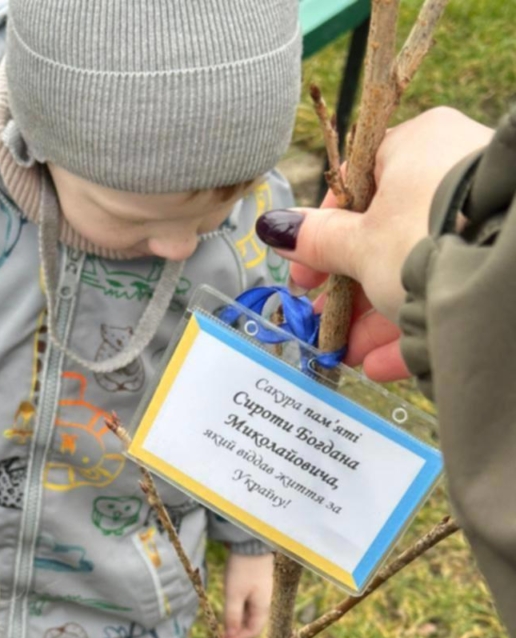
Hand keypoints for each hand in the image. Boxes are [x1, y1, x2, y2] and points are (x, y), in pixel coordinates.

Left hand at [223, 551, 273, 637]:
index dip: (239, 637)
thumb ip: (233, 616)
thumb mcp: (234, 594)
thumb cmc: (243, 569)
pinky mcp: (258, 583)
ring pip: (250, 612)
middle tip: (221, 628)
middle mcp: (266, 601)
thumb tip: (230, 636)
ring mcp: (263, 592)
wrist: (250, 544)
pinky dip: (239, 606)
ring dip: (237, 617)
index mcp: (263, 607)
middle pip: (252, 622)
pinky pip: (249, 601)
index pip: (253, 631)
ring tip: (223, 615)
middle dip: (237, 628)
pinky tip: (230, 601)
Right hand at [256, 108, 492, 380]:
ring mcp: (475, 217)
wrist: (501, 274)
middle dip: (350, 288)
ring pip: (413, 269)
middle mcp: (451, 171)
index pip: (358, 183)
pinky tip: (381, 362)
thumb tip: (274, 227)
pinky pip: (443, 291)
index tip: (306, 273)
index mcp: (418, 145)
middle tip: (326, 320)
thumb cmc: (423, 237)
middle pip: (384, 236)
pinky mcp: (488, 261)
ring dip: (374, 317)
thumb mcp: (358, 245)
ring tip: (349, 353)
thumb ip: (317, 239)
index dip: (325, 232)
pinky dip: (410, 326)